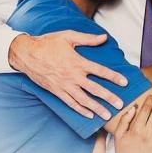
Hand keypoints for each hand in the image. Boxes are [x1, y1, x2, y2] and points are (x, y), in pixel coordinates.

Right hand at [8, 31, 126, 119]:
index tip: (124, 82)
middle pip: (95, 89)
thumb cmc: (48, 43)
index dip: (113, 77)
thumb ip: (87, 38)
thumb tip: (104, 37)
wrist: (26, 54)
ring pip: (83, 100)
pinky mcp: (56, 91)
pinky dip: (80, 110)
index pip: (100, 71)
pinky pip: (70, 103)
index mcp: (78, 62)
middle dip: (109, 97)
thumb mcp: (68, 36)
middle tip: (120, 104)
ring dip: (96, 108)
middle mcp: (73, 76)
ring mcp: (64, 85)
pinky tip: (89, 115)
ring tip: (107, 115)